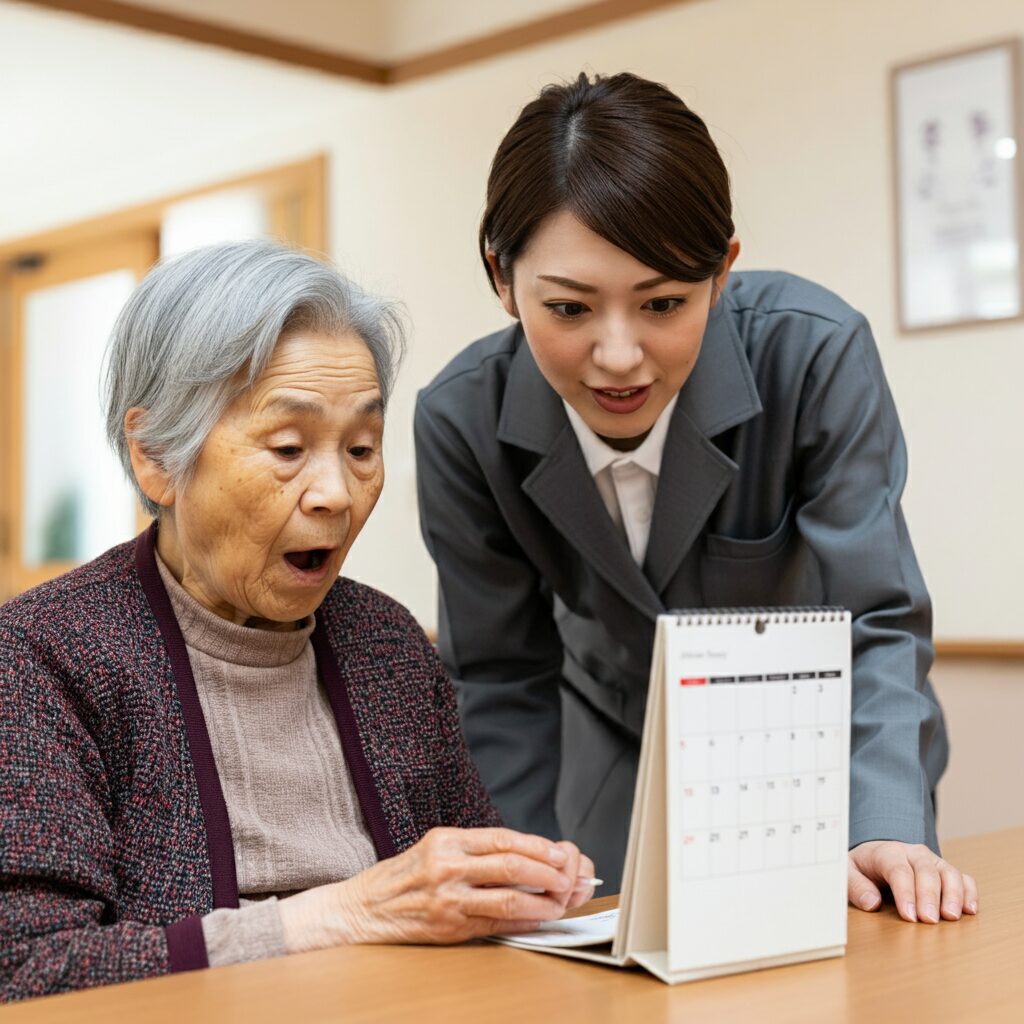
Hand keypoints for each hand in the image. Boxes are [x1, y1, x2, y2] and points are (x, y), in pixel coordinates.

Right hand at [280, 827, 595, 950]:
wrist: (361, 909)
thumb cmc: (401, 877)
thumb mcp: (435, 848)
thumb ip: (475, 851)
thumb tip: (527, 854)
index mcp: (446, 840)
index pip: (502, 838)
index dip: (537, 845)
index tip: (560, 851)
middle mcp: (447, 866)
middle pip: (511, 865)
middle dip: (548, 871)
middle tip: (569, 876)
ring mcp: (447, 898)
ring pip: (508, 897)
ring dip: (542, 899)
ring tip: (562, 898)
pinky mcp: (448, 927)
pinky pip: (495, 923)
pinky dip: (523, 920)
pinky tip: (539, 917)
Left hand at [848, 841, 977, 922]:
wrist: (874, 854)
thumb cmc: (861, 867)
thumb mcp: (846, 873)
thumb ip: (855, 886)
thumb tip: (871, 903)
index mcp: (887, 852)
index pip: (899, 870)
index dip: (905, 893)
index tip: (909, 916)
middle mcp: (913, 853)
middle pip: (926, 871)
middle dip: (929, 896)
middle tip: (929, 920)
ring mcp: (932, 861)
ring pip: (948, 872)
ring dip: (953, 894)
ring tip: (951, 917)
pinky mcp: (945, 871)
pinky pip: (963, 878)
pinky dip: (969, 892)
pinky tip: (969, 910)